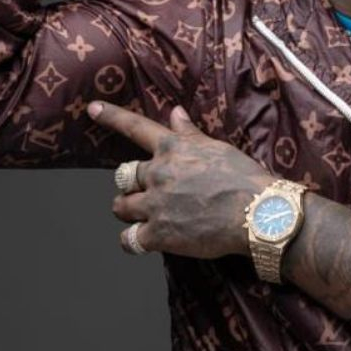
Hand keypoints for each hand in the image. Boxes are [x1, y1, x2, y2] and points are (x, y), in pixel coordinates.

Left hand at [88, 101, 273, 258]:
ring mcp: (155, 204)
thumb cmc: (244, 179)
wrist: (258, 213)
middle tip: (145, 194)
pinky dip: (132, 241)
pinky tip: (141, 242)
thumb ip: (189, 133)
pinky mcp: (158, 234)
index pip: (135, 127)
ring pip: (121, 207)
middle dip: (131, 186)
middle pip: (124, 177)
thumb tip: (175, 112)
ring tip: (143, 217)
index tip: (92, 108)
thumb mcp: (216, 148)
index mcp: (173, 148)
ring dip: (128, 211)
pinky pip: (128, 239)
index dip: (112, 116)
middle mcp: (158, 173)